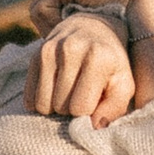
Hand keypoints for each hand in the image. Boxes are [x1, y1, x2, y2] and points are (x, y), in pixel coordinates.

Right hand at [26, 9, 135, 125]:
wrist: (94, 27)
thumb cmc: (112, 63)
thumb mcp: (124, 84)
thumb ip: (114, 109)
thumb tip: (94, 127)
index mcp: (97, 57)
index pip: (81, 107)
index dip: (88, 112)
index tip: (95, 101)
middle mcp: (70, 49)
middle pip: (60, 106)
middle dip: (71, 109)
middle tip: (82, 95)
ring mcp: (49, 50)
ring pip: (42, 104)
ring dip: (55, 107)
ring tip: (69, 93)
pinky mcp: (35, 54)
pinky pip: (29, 97)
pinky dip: (41, 101)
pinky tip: (55, 90)